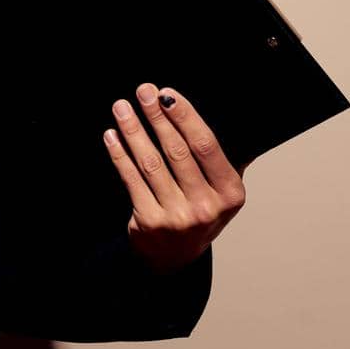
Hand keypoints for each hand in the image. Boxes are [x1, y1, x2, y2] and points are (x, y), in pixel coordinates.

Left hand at [102, 82, 245, 273]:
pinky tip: (112, 136)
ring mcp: (178, 217)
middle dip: (157, 116)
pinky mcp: (149, 222)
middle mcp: (207, 207)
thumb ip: (225, 160)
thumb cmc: (198, 211)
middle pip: (177, 151)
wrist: (174, 258)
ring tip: (122, 107)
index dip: (185, 117)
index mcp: (230, 193)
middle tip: (143, 91)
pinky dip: (120, 154)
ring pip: (151, 163)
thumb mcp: (222, 192)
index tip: (168, 94)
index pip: (207, 146)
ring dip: (134, 130)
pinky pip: (131, 179)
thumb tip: (237, 118)